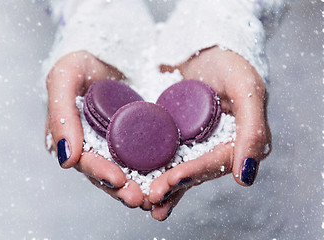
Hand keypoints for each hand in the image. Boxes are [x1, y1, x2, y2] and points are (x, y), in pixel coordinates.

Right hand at [45, 51, 142, 207]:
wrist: (111, 48)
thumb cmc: (82, 60)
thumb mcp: (64, 78)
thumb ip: (60, 114)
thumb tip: (65, 159)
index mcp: (75, 135)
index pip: (85, 160)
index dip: (99, 172)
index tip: (116, 180)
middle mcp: (96, 143)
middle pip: (107, 172)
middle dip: (121, 188)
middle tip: (139, 199)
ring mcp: (118, 141)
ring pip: (127, 170)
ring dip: (139, 186)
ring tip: (153, 198)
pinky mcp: (138, 135)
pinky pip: (146, 155)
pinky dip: (154, 170)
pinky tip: (166, 180)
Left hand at [149, 46, 271, 220]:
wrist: (204, 43)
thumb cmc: (230, 61)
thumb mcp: (247, 89)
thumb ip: (253, 131)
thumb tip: (245, 177)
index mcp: (240, 140)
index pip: (215, 161)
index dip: (193, 173)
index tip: (169, 183)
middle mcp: (218, 145)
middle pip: (195, 170)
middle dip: (173, 185)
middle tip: (150, 198)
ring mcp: (196, 141)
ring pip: (180, 168)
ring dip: (164, 187)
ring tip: (145, 202)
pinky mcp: (178, 134)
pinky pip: (166, 154)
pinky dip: (155, 169)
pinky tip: (142, 184)